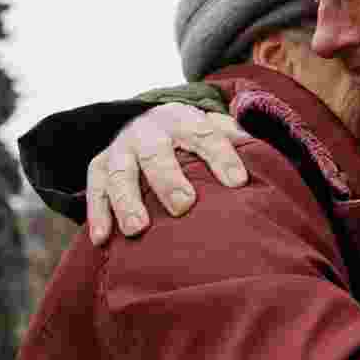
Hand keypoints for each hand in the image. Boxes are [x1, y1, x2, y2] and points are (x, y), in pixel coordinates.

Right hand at [86, 103, 250, 243]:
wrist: (150, 121)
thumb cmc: (194, 136)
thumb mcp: (215, 128)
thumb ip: (237, 138)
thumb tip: (265, 153)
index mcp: (183, 119)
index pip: (205, 135)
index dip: (221, 157)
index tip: (238, 182)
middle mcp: (148, 131)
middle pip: (156, 153)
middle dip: (168, 179)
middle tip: (183, 206)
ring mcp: (121, 149)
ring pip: (119, 173)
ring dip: (127, 201)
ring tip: (139, 229)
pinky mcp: (99, 166)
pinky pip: (94, 189)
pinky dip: (97, 214)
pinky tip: (102, 239)